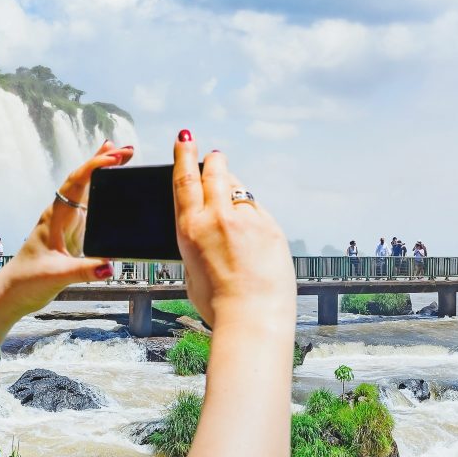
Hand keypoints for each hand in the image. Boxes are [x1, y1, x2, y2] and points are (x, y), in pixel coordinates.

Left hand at [0, 141, 133, 322]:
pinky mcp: (72, 233)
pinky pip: (90, 205)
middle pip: (83, 179)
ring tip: (122, 155)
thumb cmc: (28, 281)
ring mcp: (67, 222)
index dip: (95, 167)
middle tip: (127, 149)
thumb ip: (84, 270)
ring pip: (87, 189)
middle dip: (103, 161)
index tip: (115, 158)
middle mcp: (61, 214)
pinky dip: (102, 191)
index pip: (76, 184)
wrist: (13, 293)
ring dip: (103, 172)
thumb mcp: (57, 276)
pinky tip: (112, 187)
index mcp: (55, 218)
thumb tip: (111, 265)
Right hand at [172, 131, 294, 328]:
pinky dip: (255, 219)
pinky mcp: (272, 229)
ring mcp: (249, 220)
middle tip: (214, 156)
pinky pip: (261, 214)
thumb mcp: (192, 270)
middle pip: (216, 173)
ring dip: (235, 191)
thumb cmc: (219, 304)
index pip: (185, 180)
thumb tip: (208, 231)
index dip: (184, 155)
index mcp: (191, 228)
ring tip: (234, 200)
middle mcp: (218, 217)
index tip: (185, 138)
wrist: (252, 318)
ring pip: (241, 192)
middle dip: (214, 162)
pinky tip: (254, 238)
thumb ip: (198, 242)